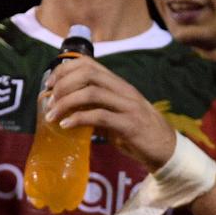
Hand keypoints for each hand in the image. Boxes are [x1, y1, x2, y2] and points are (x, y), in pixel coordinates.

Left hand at [44, 56, 176, 171]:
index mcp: (118, 84)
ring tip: (52, 116)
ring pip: (91, 93)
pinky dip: (78, 119)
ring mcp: (129, 106)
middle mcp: (123, 90)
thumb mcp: (112, 114)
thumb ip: (92, 107)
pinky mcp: (130, 124)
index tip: (48, 84)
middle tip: (49, 100)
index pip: (88, 63)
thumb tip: (62, 107)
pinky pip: (100, 116)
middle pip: (88, 74)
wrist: (166, 151)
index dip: (64, 70)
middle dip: (63, 84)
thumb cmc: (136, 131)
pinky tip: (65, 125)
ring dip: (66, 103)